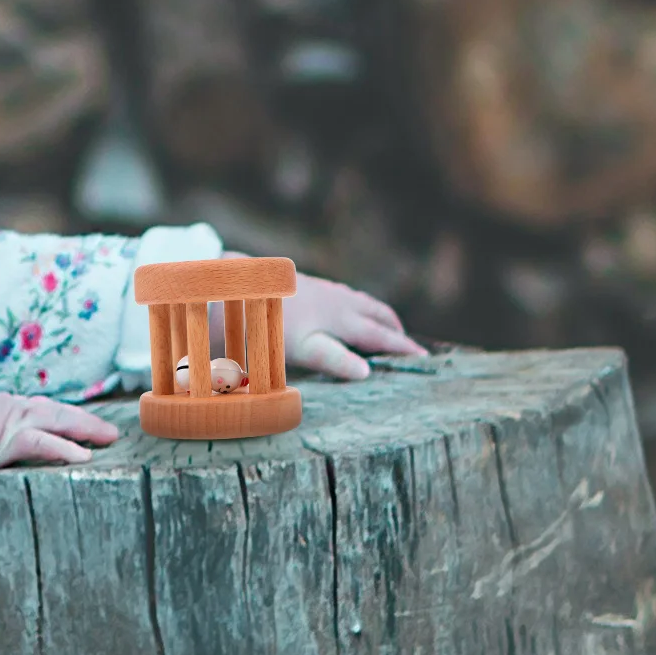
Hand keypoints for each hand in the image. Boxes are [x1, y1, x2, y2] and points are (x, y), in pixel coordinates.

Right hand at [0, 380, 120, 468]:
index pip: (33, 408)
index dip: (53, 413)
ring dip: (86, 428)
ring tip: (109, 436)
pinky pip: (44, 444)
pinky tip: (85, 455)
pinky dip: (65, 449)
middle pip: (55, 412)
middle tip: (106, 429)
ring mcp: (12, 422)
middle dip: (81, 419)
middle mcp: (9, 409)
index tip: (68, 417)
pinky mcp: (8, 440)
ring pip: (59, 421)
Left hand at [278, 274, 425, 380]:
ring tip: (381, 325)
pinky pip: (342, 294)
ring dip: (376, 315)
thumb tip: (366, 372)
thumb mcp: (299, 348)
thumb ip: (333, 359)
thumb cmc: (264, 323)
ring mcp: (320, 289)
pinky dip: (355, 304)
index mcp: (341, 317)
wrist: (232, 284)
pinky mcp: (303, 283)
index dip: (402, 348)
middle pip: (375, 313)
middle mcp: (336, 300)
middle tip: (407, 344)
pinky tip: (342, 309)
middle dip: (394, 329)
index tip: (424, 357)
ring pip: (359, 301)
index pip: (380, 336)